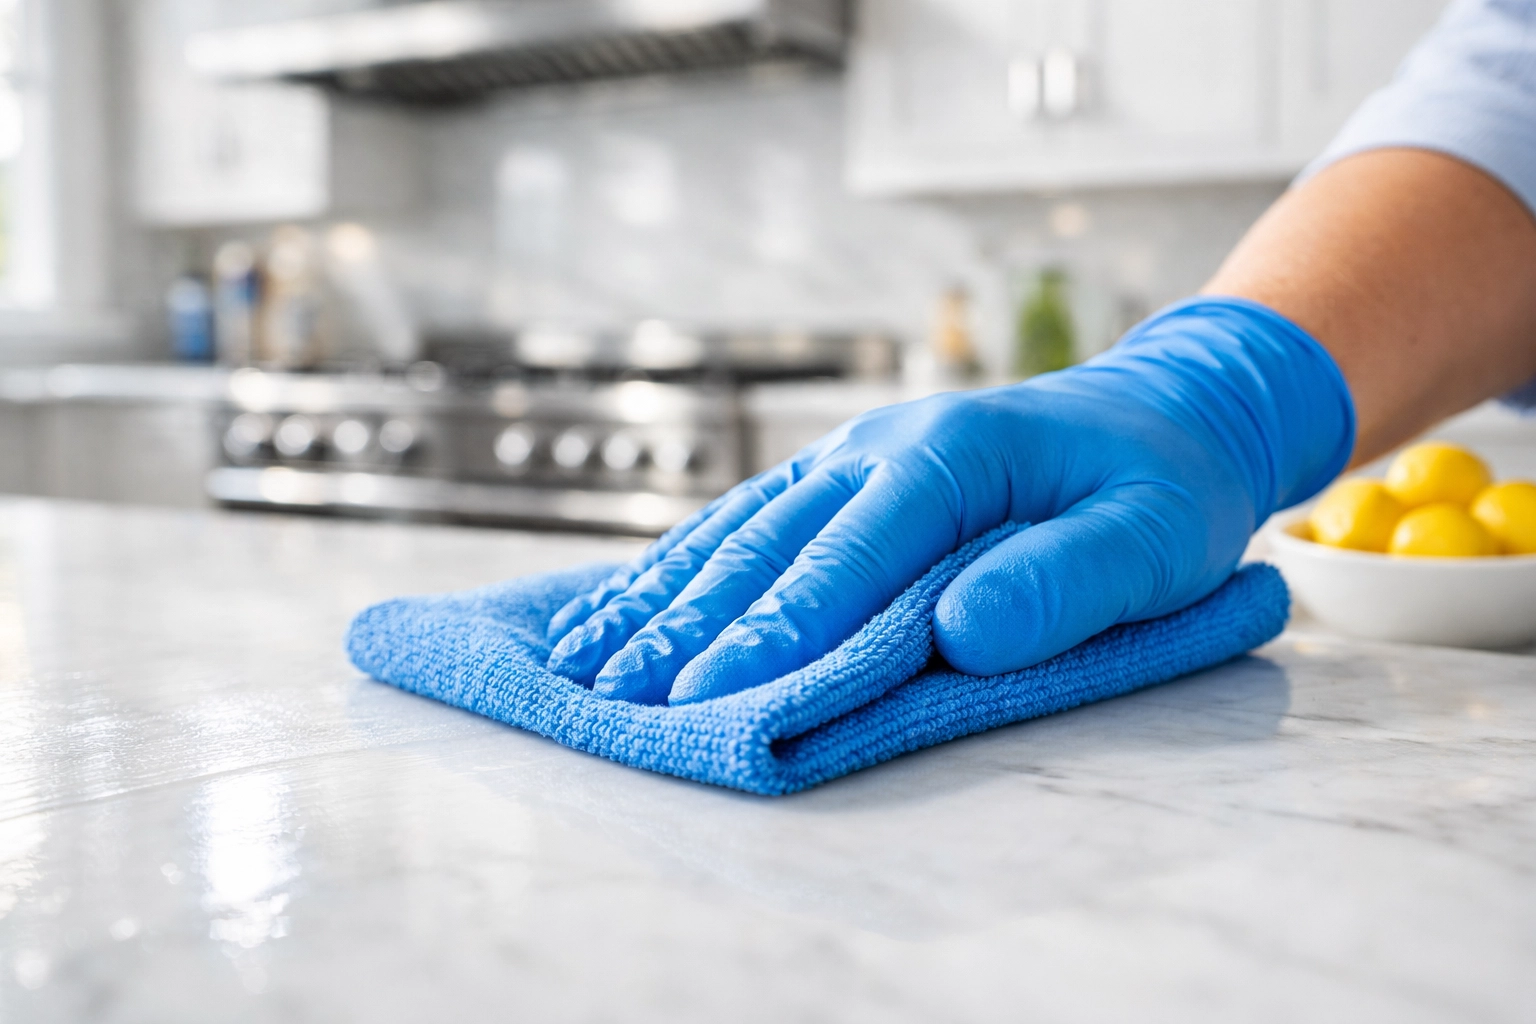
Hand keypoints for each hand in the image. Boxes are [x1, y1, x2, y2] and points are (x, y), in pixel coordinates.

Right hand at [546, 298, 1354, 704]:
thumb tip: (960, 631)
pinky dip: (684, 568)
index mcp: (952, 456)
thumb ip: (1066, 581)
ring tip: (586, 660)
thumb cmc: (1163, 483)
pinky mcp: (843, 480)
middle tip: (613, 697)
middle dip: (687, 625)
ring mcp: (853, 458)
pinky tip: (632, 604)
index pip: (848, 555)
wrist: (1163, 410)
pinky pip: (750, 523)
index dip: (776, 629)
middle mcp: (882, 448)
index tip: (709, 695)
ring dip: (662, 598)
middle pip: (767, 544)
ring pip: (739, 532)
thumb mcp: (1156, 535)